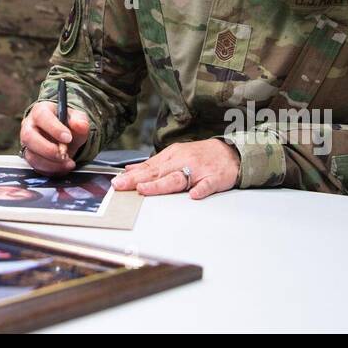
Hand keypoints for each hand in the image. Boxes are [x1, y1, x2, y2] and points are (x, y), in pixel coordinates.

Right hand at [20, 101, 90, 175]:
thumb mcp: (77, 119)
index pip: (41, 116)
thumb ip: (80, 121)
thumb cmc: (68, 124)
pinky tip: (63, 167)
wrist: (64, 136)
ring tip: (68, 162)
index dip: (54, 128)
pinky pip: (35, 167)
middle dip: (48, 149)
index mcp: (40, 111)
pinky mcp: (29, 156)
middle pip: (29, 137)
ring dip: (51, 163)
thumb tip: (80, 125)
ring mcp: (27, 143)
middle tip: (65, 154)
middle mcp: (29, 125)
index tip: (68, 137)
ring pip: (31, 155)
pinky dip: (51, 170)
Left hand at [111, 139, 238, 199]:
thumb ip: (153, 164)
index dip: (131, 176)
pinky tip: (193, 195)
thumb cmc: (200, 155)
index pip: (148, 167)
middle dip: (137, 180)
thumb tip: (130, 169)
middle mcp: (182, 162)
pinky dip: (200, 189)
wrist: (230, 152)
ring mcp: (198, 170)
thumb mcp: (174, 155)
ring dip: (160, 184)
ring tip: (144, 190)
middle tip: (121, 186)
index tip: (117, 182)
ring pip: (178, 178)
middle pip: (158, 172)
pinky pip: (207, 185)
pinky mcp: (214, 178)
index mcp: (172, 157)